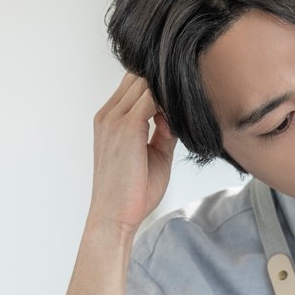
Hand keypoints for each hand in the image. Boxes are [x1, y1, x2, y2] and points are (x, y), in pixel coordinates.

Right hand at [88, 72, 176, 237]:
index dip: (159, 88)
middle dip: (164, 86)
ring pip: (146, 83)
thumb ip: (164, 131)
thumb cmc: (132, 192)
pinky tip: (181, 120)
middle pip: (139, 77)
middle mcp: (108, 114)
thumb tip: (179, 117)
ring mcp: (114, 119)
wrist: (114, 217)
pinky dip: (169, 103)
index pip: (134, 84)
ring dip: (168, 94)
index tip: (180, 105)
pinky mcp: (126, 127)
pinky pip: (152, 98)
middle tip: (187, 105)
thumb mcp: (154, 155)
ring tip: (184, 115)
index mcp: (109, 119)